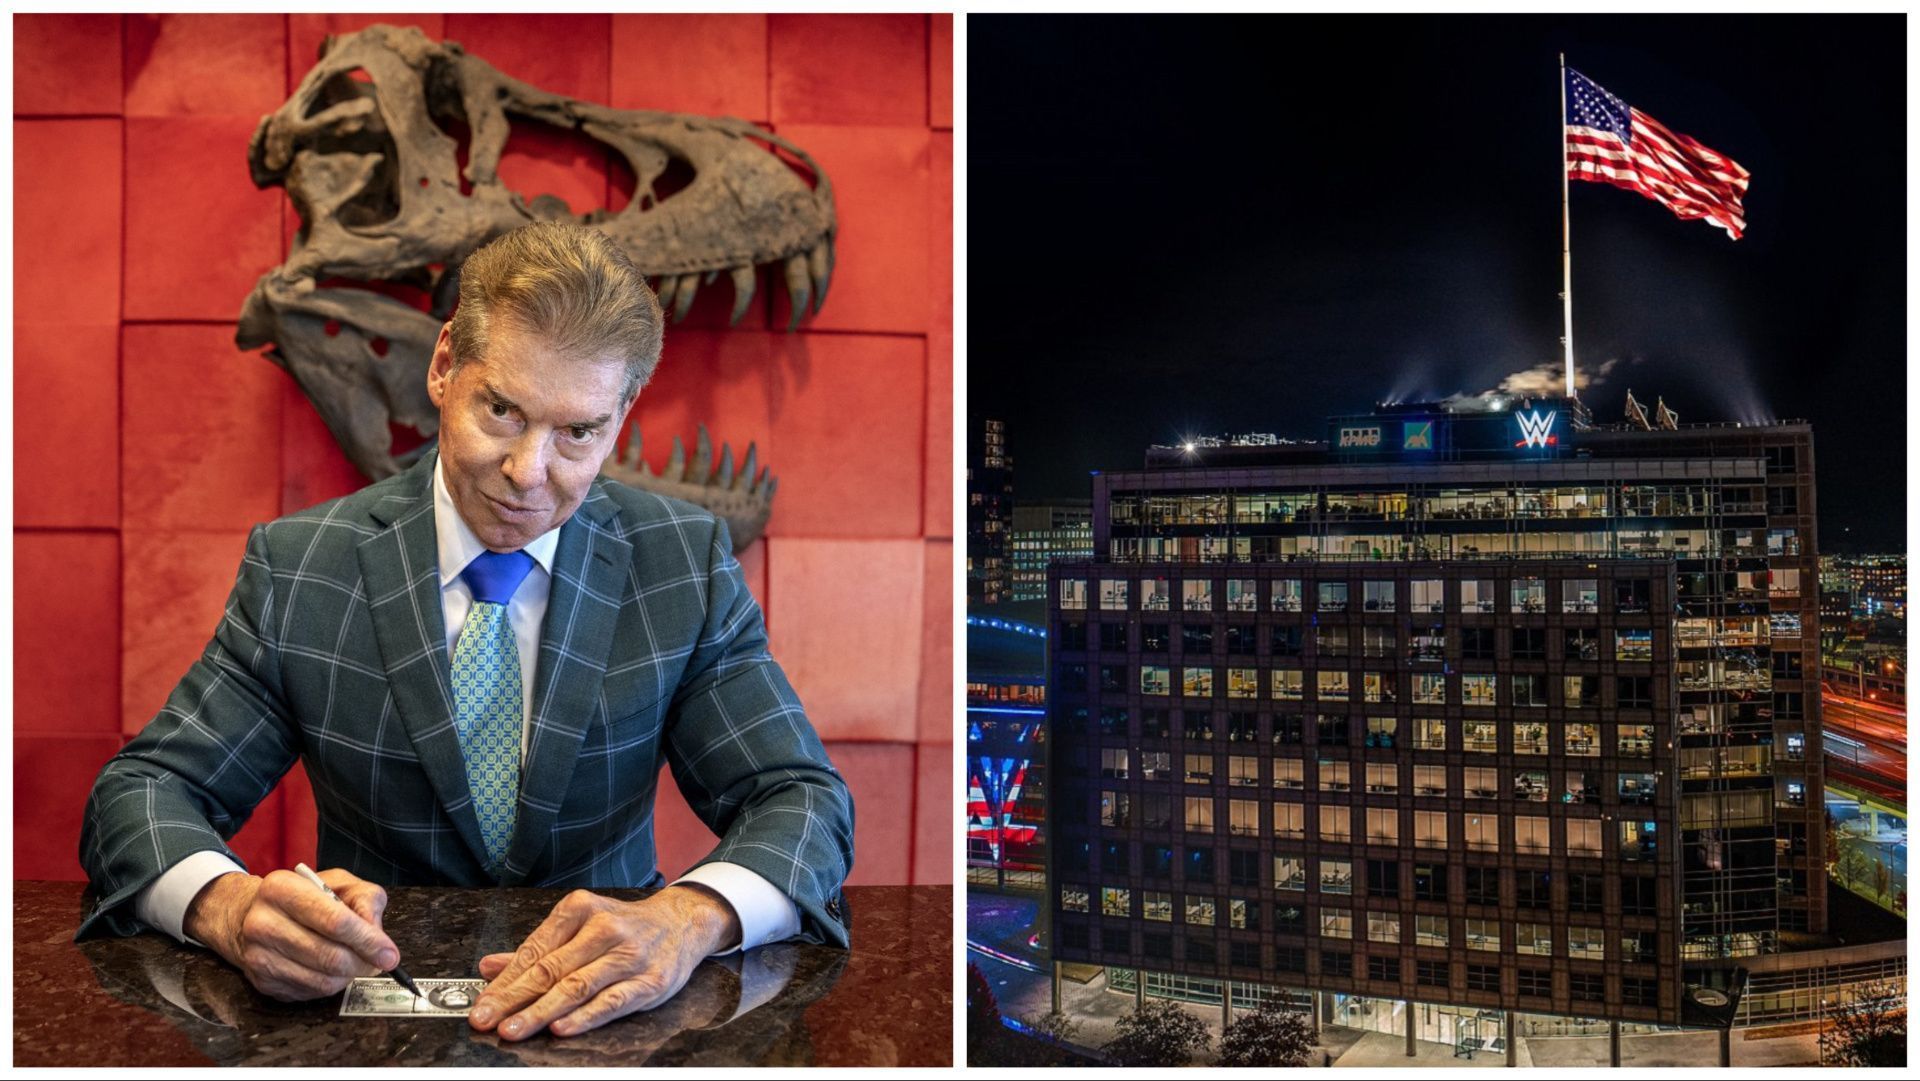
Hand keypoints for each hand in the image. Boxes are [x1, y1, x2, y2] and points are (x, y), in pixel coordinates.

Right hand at [184, 867, 397, 1001]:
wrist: (248, 914)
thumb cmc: (302, 896)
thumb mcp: (337, 882)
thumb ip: (365, 899)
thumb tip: (377, 934)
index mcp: (282, 888)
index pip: (334, 921)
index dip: (367, 940)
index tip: (389, 955)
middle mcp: (262, 923)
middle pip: (329, 955)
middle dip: (362, 963)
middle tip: (378, 962)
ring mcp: (258, 956)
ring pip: (321, 980)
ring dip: (348, 976)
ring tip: (355, 963)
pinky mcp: (261, 981)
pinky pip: (309, 992)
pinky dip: (330, 985)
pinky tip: (332, 970)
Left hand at [469, 884, 740, 1039]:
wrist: (682, 923)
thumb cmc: (625, 927)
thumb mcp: (580, 924)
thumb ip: (536, 948)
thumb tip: (490, 966)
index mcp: (580, 909)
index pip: (534, 950)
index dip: (505, 980)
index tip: (482, 1003)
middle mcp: (604, 929)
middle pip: (550, 970)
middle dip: (513, 998)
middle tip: (487, 1019)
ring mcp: (629, 955)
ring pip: (577, 986)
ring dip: (541, 1011)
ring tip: (513, 1028)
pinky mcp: (650, 981)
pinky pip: (612, 1002)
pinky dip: (585, 1016)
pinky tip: (561, 1028)